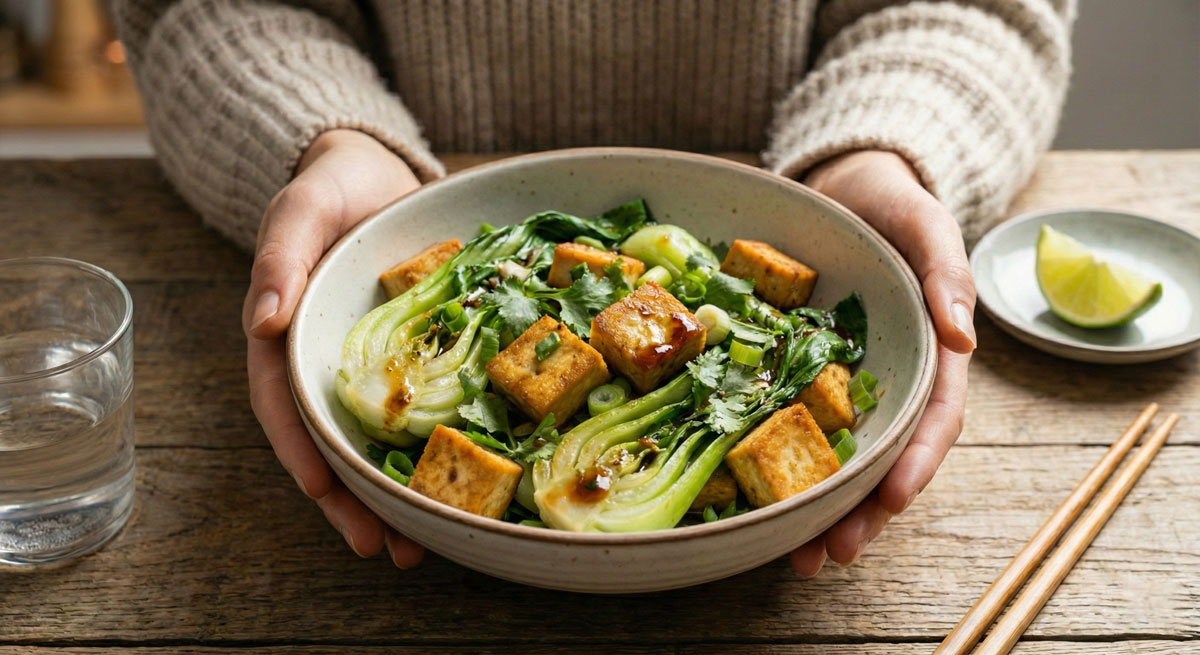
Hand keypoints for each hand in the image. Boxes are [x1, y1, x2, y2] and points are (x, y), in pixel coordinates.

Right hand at [242, 129, 424, 566]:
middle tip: (383, 548)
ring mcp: (369, 369)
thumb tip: (263, 320)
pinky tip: (462, 488)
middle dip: (350, 501)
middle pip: (329, 443)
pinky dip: (432, 453)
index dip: (300, 449)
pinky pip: (420, 414)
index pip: (284, 403)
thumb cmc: (330, 187)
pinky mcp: (410, 363)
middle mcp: (324, 364)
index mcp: (287, 336)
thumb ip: (280, 257)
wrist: (375, 173)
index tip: (321, 491)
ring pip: (373, 443)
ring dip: (390, 497)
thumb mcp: (300, 208)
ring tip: (419, 547)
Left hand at [792, 150, 975, 575]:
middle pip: (882, 456)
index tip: (895, 500)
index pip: (933, 417)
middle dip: (862, 511)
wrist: (841, 184)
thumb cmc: (892, 202)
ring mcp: (839, 379)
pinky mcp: (795, 370)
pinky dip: (772, 461)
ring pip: (835, 454)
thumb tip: (964, 340)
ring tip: (793, 555)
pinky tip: (749, 498)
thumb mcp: (926, 223)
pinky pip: (784, 419)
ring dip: (818, 508)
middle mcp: (886, 377)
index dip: (917, 461)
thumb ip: (947, 272)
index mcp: (927, 352)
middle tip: (831, 554)